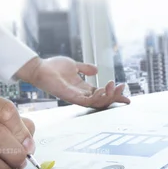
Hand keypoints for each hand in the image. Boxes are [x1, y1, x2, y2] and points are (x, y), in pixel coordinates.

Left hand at [16, 56, 130, 108]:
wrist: (40, 68)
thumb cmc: (53, 67)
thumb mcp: (74, 65)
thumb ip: (85, 68)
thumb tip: (97, 69)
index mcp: (83, 89)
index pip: (103, 95)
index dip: (115, 96)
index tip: (127, 98)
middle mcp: (81, 95)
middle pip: (103, 101)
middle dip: (115, 96)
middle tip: (123, 87)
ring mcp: (76, 97)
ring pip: (97, 103)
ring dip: (108, 96)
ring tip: (114, 87)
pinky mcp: (70, 97)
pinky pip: (86, 101)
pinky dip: (96, 97)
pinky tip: (103, 90)